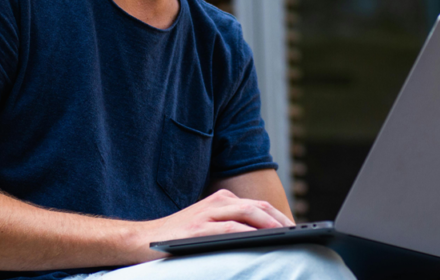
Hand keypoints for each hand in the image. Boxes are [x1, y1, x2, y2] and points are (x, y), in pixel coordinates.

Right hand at [137, 188, 293, 259]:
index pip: (257, 205)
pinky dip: (247, 232)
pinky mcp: (198, 228)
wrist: (141, 239)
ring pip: (247, 213)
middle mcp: (216, 202)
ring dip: (269, 223)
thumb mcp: (207, 225)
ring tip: (285, 235)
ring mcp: (207, 214)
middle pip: (257, 207)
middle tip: (297, 233)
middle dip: (280, 219)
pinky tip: (259, 239)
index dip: (278, 216)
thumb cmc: (178, 237)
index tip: (295, 228)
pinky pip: (229, 228)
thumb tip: (262, 238)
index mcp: (221, 200)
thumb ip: (230, 226)